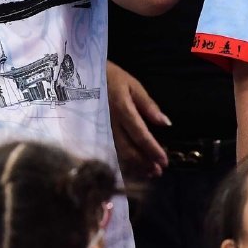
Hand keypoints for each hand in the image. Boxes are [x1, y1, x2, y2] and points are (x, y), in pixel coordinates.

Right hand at [106, 61, 168, 180]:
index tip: (164, 162)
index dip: (153, 150)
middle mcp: (110, 123)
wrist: (82, 75)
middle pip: (129, 149)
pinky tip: (131, 169)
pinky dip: (122, 162)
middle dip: (144, 163)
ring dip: (134, 166)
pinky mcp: (95, 132)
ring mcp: (101, 129)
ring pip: (118, 153)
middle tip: (158, 171)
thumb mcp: (133, 85)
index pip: (140, 135)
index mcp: (122, 109)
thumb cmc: (112, 78)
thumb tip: (165, 123)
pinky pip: (109, 151)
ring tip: (148, 173)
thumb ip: (148, 105)